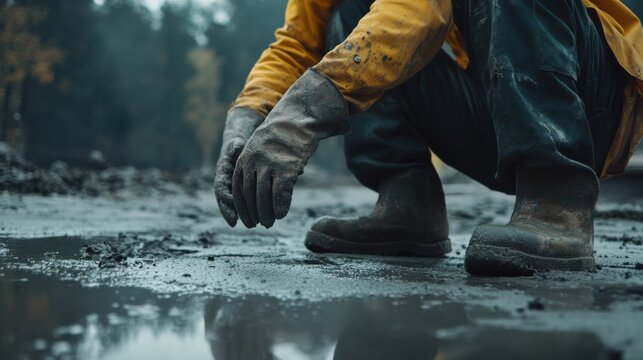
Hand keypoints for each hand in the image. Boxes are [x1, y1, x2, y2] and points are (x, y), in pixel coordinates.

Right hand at [214, 108, 262, 225]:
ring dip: (242, 213)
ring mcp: (233, 184)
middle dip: (231, 212)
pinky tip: (260, 216)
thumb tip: (237, 147)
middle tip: (238, 223)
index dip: (225, 200)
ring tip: (252, 224)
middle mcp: (226, 180)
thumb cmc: (239, 139)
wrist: (239, 138)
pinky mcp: (242, 186)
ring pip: (235, 201)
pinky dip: (251, 207)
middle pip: (225, 199)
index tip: (232, 209)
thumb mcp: (237, 141)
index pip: (221, 188)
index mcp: (223, 170)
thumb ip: (236, 145)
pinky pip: (244, 199)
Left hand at [232, 69, 348, 227]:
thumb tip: (256, 188)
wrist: (298, 118)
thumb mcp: (261, 147)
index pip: (237, 188)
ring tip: (269, 223)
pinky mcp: (285, 168)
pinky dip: (279, 207)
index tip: (246, 219)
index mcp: (244, 158)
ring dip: (265, 214)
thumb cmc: (282, 134)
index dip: (241, 206)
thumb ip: (255, 166)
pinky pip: (279, 194)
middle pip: (249, 195)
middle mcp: (253, 163)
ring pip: (263, 197)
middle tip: (258, 224)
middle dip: (252, 213)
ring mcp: (269, 166)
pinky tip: (282, 214)